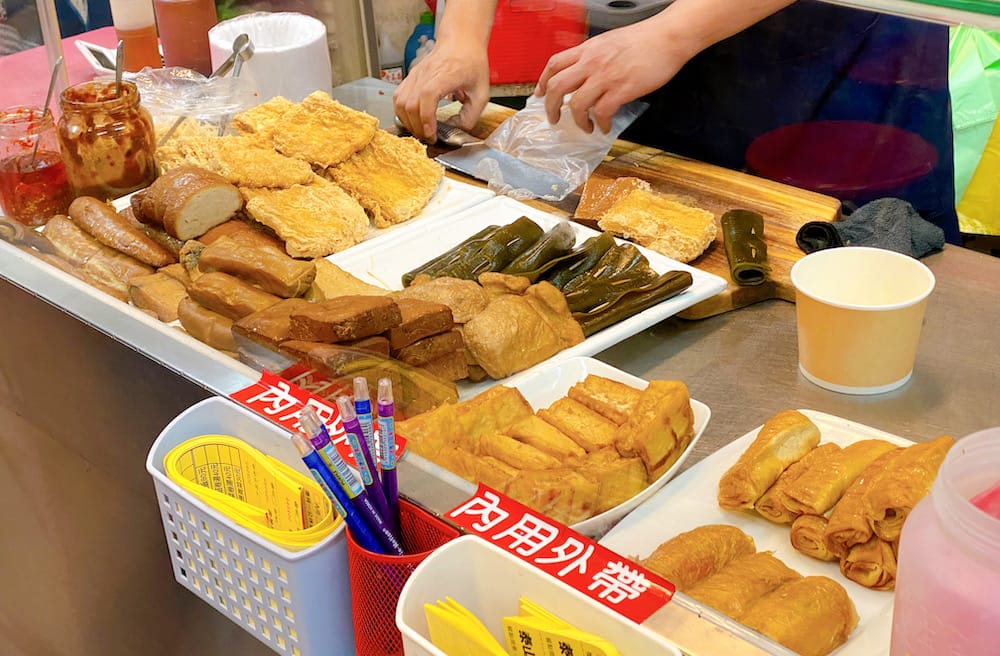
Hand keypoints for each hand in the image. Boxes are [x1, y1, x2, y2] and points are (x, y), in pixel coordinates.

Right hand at [393, 37, 489, 142]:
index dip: (426, 119)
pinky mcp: (411, 77)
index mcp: (446, 75)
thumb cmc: (471, 63)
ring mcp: (415, 74)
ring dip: (407, 121)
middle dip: (417, 126)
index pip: (427, 97)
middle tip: (428, 137)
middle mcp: (426, 73)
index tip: (432, 134)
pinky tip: (412, 119)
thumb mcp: (481, 93)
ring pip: (400, 102)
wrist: (461, 42)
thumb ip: (470, 116)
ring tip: (420, 130)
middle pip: (410, 104)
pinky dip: (402, 112)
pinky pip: (398, 97)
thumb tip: (455, 130)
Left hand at [534, 20, 690, 132]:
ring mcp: (605, 77)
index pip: (554, 64)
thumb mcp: (609, 42)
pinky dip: (600, 124)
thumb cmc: (645, 39)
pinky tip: (605, 126)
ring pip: (576, 104)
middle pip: (557, 87)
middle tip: (554, 118)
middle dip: (550, 107)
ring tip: (585, 127)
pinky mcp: (621, 90)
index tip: (540, 94)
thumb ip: (594, 57)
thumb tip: (585, 75)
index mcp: (588, 50)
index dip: (542, 82)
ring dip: (577, 121)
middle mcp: (592, 63)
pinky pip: (601, 113)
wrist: (668, 37)